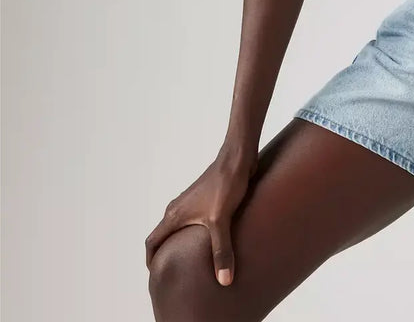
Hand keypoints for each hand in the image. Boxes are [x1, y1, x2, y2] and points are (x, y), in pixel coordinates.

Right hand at [145, 147, 258, 285]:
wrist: (238, 157)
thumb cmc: (225, 183)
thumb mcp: (222, 221)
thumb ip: (221, 251)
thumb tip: (224, 281)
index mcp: (174, 215)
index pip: (152, 242)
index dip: (151, 260)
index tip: (157, 275)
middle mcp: (178, 208)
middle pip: (164, 235)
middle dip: (166, 254)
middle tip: (174, 272)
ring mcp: (192, 202)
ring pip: (180, 226)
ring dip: (181, 241)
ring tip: (192, 259)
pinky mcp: (206, 198)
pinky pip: (194, 219)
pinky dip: (195, 232)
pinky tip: (212, 239)